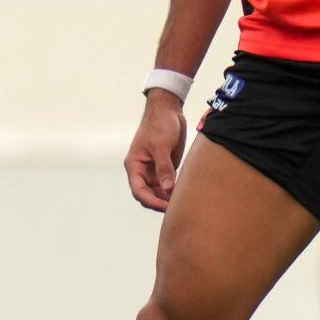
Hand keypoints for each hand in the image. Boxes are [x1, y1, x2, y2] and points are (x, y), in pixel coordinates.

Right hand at [124, 90, 187, 211]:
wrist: (169, 110)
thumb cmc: (159, 124)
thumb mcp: (161, 145)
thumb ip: (164, 168)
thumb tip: (168, 189)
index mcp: (134, 166)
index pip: (138, 191)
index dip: (150, 201)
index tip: (165, 207)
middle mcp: (142, 171)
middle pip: (148, 196)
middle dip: (160, 203)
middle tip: (178, 209)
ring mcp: (154, 171)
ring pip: (159, 193)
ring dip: (168, 199)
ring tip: (183, 204)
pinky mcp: (166, 169)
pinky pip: (168, 186)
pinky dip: (174, 192)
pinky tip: (186, 196)